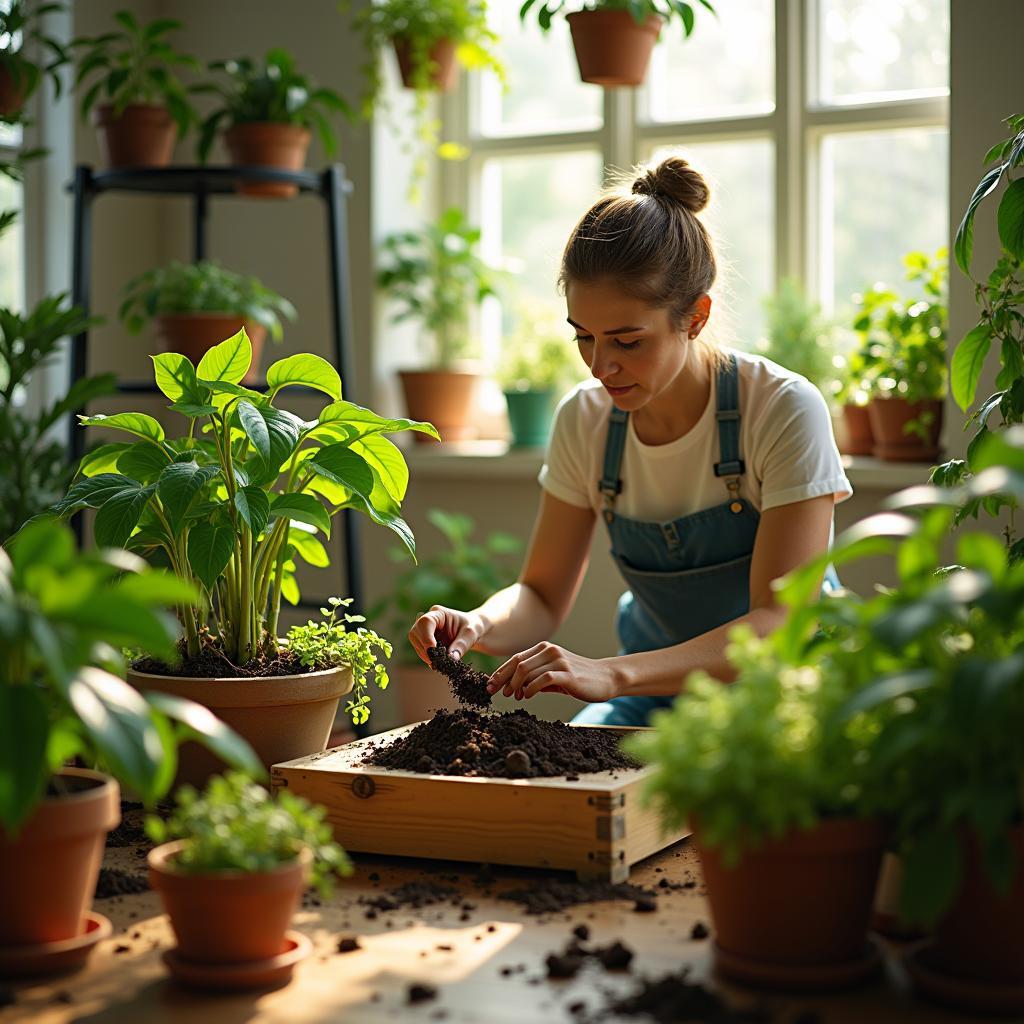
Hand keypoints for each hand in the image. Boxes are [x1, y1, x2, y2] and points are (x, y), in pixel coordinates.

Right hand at [408, 605, 486, 665]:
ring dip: (425, 655)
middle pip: (416, 632)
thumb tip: (451, 658)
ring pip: (416, 642)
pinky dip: (428, 657)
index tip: (433, 650)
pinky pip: (420, 649)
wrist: (472, 630)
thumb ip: (462, 644)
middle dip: (424, 648)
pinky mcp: (424, 639)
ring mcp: (424, 629)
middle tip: (437, 662)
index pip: (426, 622)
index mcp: (439, 613)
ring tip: (440, 664)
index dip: (426, 636)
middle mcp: (428, 619)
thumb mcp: (471, 634)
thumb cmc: (472, 627)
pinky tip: (438, 663)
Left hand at [486, 642, 619, 703]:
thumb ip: (535, 677)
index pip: (516, 659)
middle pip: (518, 663)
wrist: (606, 678)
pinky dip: (530, 689)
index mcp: (545, 649)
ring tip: (514, 697)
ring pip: (527, 671)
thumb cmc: (578, 679)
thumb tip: (513, 687)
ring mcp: (559, 661)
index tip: (490, 686)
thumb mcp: (553, 676)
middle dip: (503, 679)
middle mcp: (550, 651)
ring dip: (516, 686)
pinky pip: (542, 679)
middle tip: (495, 693)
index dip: (500, 672)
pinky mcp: (567, 673)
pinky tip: (527, 696)